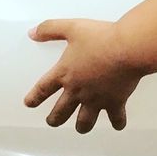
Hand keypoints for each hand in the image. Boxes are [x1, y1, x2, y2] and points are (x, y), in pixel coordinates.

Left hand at [25, 18, 145, 132]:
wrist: (127, 48)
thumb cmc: (101, 38)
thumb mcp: (71, 27)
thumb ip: (50, 29)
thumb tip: (32, 33)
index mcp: (65, 73)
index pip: (43, 89)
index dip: (34, 97)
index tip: (29, 104)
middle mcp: (78, 90)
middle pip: (60, 111)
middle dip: (54, 119)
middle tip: (52, 122)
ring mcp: (96, 99)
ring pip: (84, 121)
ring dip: (81, 126)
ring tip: (80, 128)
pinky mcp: (115, 101)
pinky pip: (115, 118)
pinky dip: (117, 122)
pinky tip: (117, 124)